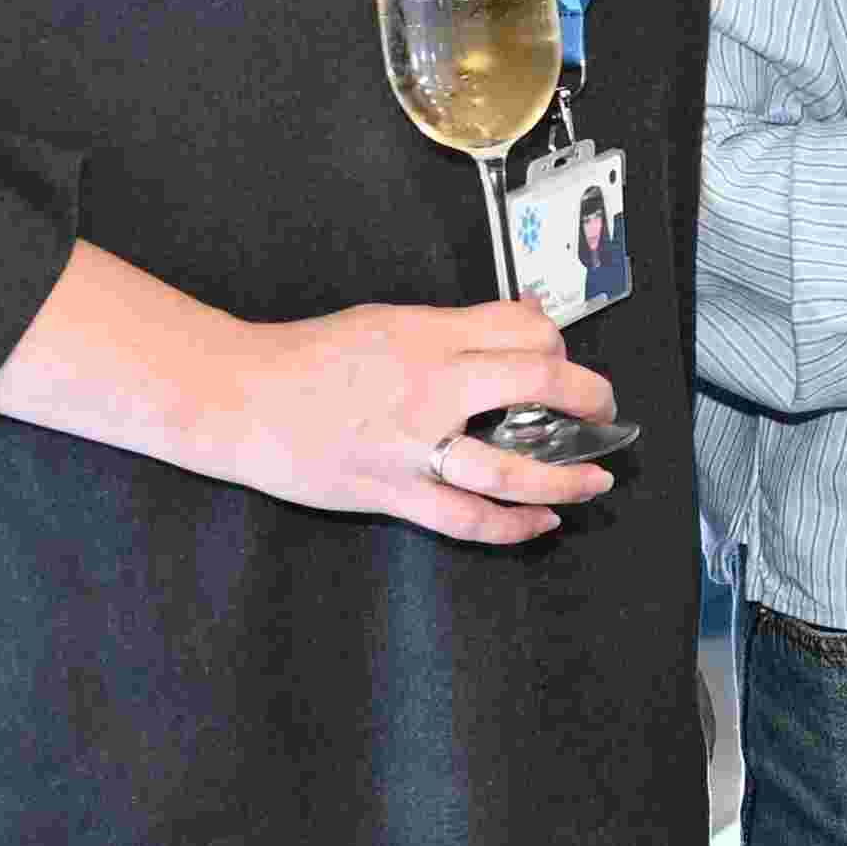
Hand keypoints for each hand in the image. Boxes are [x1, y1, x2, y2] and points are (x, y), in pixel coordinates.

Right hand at [212, 299, 624, 543]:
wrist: (242, 398)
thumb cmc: (313, 355)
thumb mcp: (388, 320)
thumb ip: (455, 325)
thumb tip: (524, 319)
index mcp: (429, 335)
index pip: (523, 328)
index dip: (558, 341)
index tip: (561, 357)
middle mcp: (431, 387)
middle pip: (537, 381)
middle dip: (588, 397)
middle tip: (604, 411)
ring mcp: (413, 447)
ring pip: (510, 468)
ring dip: (566, 477)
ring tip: (597, 480)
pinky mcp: (393, 493)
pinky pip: (466, 520)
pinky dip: (512, 526)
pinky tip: (543, 523)